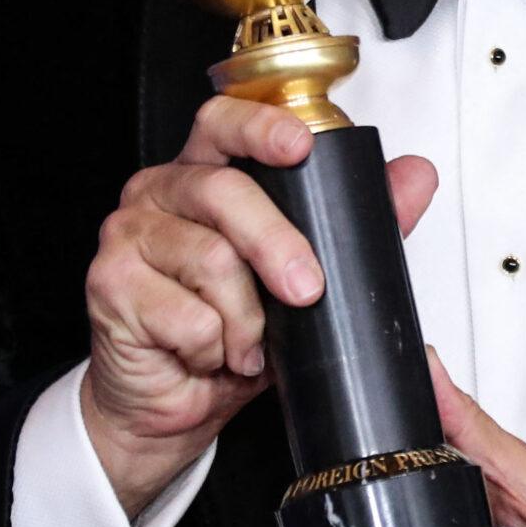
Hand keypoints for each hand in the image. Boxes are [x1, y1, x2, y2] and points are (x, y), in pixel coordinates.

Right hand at [81, 97, 437, 516]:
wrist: (170, 404)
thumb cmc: (229, 333)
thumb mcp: (302, 277)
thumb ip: (357, 224)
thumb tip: (415, 176)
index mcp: (205, 173)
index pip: (224, 122)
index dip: (260, 127)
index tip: (300, 146)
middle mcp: (161, 192)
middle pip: (223, 191)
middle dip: (277, 243)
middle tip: (307, 289)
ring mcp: (129, 235)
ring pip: (209, 259)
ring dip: (246, 318)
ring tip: (248, 343)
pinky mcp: (109, 285)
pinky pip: (184, 313)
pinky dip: (213, 345)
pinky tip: (209, 354)